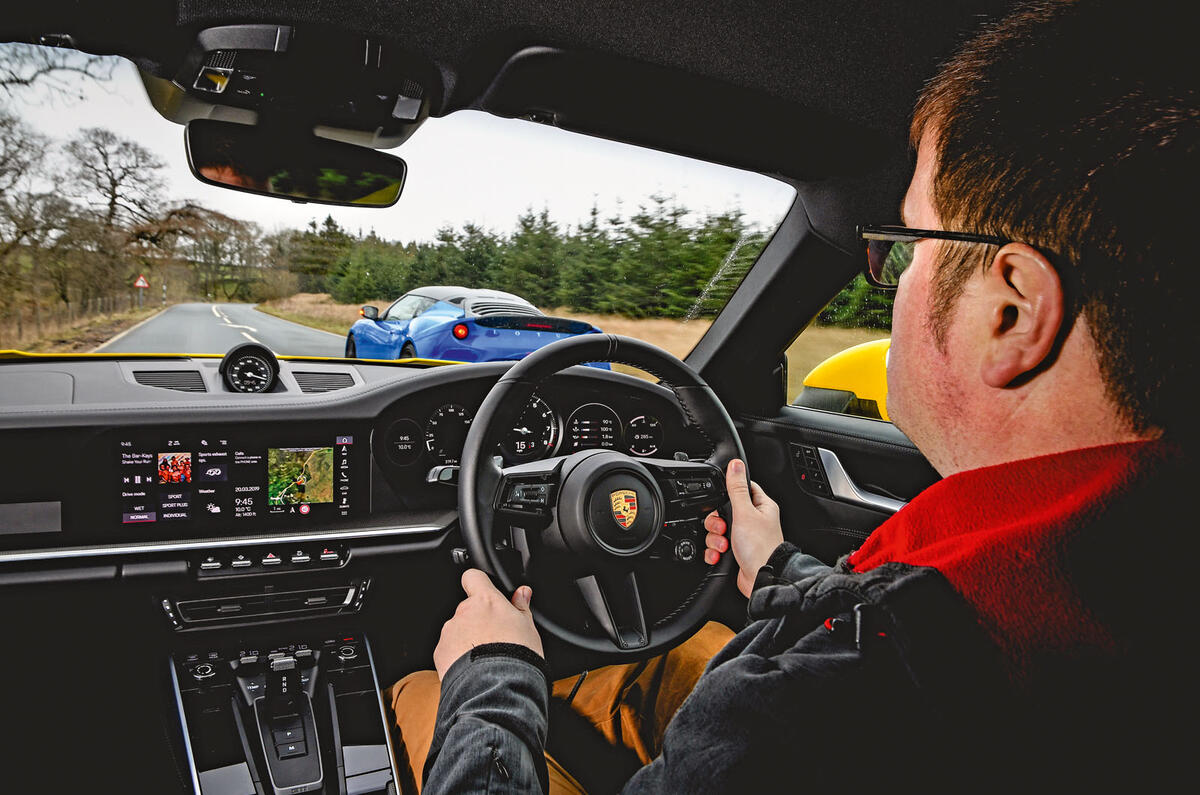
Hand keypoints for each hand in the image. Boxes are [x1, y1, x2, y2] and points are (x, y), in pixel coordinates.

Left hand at [433, 568, 544, 679]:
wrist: (498, 687)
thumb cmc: (516, 656)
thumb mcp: (528, 628)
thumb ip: (521, 607)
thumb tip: (523, 593)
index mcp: (486, 601)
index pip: (473, 577)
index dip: (478, 583)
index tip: (484, 591)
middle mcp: (464, 612)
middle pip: (467, 609)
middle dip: (477, 621)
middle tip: (494, 639)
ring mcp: (450, 632)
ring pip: (458, 631)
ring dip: (467, 640)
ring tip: (485, 659)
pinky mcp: (440, 652)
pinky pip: (448, 650)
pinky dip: (457, 657)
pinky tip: (474, 669)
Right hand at [703, 458, 782, 597]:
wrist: (763, 578)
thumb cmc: (761, 548)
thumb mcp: (745, 513)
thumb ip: (736, 488)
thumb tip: (735, 464)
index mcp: (761, 507)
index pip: (742, 489)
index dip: (727, 494)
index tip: (721, 502)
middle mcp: (754, 521)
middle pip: (724, 511)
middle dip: (716, 522)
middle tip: (723, 528)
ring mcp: (745, 537)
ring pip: (718, 530)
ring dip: (715, 539)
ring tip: (724, 545)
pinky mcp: (736, 552)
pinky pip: (717, 547)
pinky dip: (714, 551)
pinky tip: (719, 555)